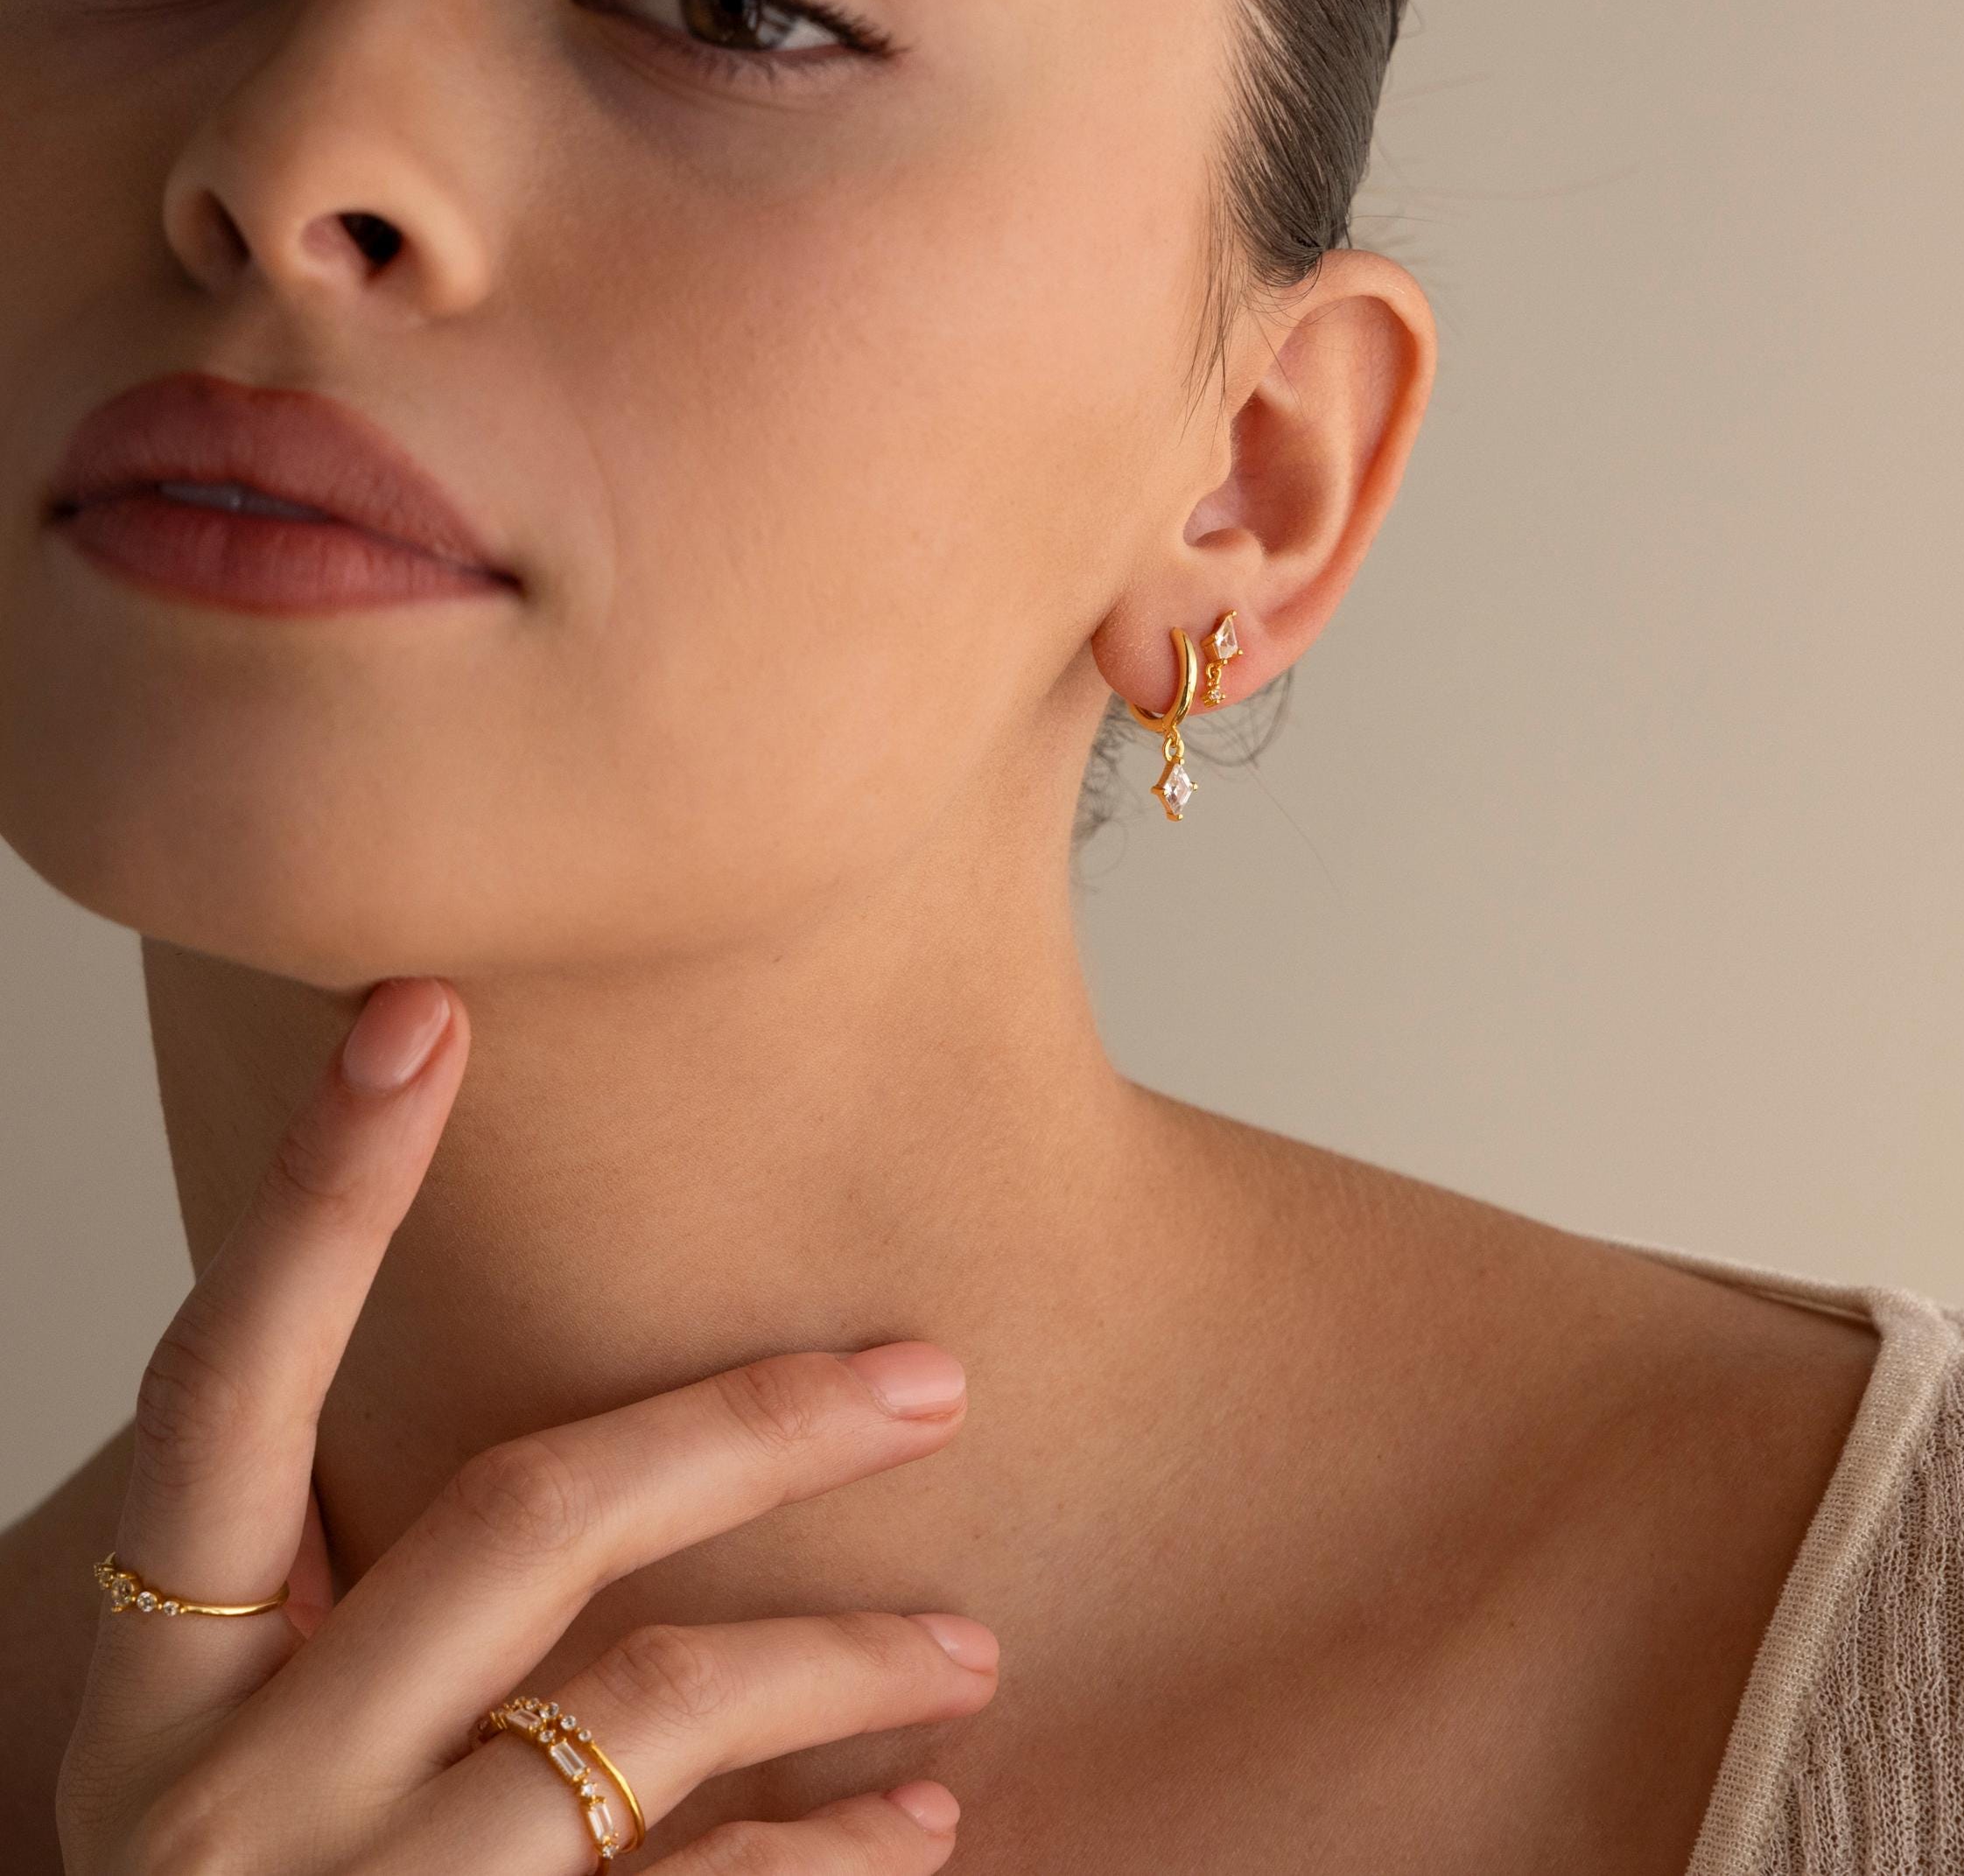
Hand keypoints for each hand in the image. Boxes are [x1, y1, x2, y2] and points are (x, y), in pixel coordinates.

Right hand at [57, 976, 996, 1872]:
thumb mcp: (249, 1733)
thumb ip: (352, 1587)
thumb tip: (595, 1418)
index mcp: (158, 1671)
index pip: (225, 1376)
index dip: (320, 1190)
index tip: (421, 1010)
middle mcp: (217, 1783)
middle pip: (528, 1516)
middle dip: (754, 1427)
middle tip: (935, 1380)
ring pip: (647, 1711)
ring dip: (843, 1663)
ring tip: (967, 1655)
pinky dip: (832, 1855)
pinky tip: (921, 1827)